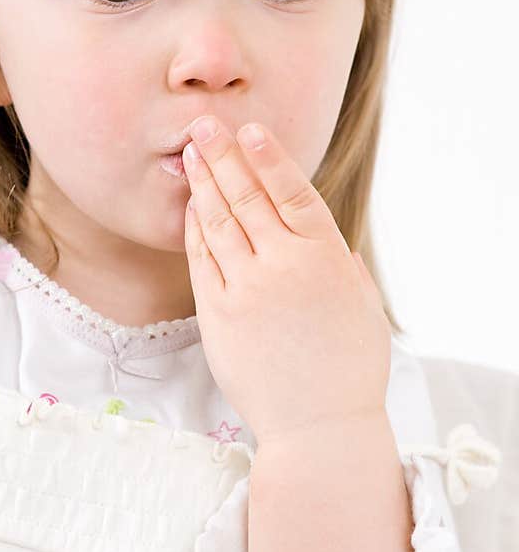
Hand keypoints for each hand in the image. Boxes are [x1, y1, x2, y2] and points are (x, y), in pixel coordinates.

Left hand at [181, 116, 391, 445]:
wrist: (317, 426)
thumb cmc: (348, 368)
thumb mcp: (360, 304)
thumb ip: (337, 263)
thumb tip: (319, 236)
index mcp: (325, 258)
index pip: (291, 191)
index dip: (268, 157)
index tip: (251, 129)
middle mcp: (283, 266)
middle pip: (247, 197)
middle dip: (224, 156)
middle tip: (204, 125)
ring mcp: (246, 290)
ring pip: (219, 224)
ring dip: (204, 184)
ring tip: (191, 155)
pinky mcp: (217, 316)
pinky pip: (201, 261)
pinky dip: (194, 230)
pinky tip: (190, 207)